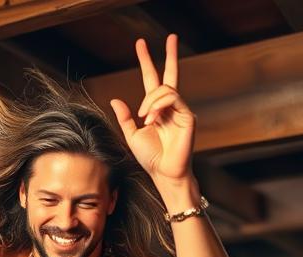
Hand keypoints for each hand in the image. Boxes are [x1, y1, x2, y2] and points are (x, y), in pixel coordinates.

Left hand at [110, 36, 193, 186]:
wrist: (164, 173)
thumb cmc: (151, 158)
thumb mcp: (132, 136)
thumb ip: (125, 118)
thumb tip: (115, 99)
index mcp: (157, 109)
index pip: (153, 81)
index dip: (147, 62)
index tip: (141, 44)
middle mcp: (170, 107)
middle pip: (170, 75)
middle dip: (170, 55)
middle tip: (171, 36)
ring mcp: (180, 110)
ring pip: (165, 89)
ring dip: (150, 101)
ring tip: (145, 118)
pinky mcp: (187, 116)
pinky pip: (172, 98)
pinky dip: (158, 106)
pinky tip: (153, 119)